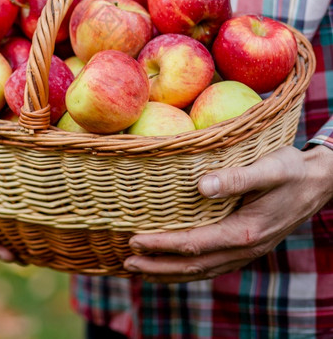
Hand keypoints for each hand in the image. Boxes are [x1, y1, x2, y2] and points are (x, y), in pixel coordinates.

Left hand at [124, 145, 332, 282]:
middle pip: (193, 265)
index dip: (162, 244)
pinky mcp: (245, 247)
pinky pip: (211, 265)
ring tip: (139, 269)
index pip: (194, 243)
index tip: (134, 240)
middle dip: (158, 265)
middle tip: (127, 261)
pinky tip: (170, 265)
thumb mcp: (269, 168)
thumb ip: (236, 178)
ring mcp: (246, 251)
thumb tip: (201, 185)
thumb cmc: (291, 170)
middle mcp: (245, 248)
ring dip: (168, 272)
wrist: (319, 182)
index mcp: (245, 231)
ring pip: (201, 270)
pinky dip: (187, 269)